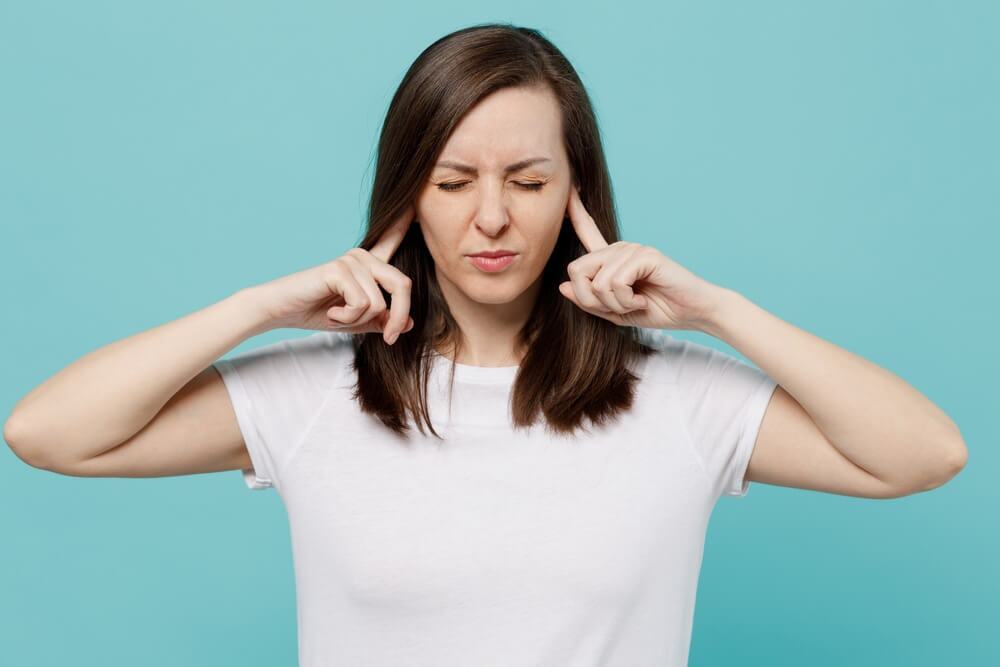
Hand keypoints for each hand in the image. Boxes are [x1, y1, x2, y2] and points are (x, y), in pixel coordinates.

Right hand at [251, 205, 415, 343]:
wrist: (280, 312)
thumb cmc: (316, 312)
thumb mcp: (356, 321)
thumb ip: (381, 320)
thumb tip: (410, 324)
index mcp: (370, 264)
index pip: (393, 239)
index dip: (406, 222)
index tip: (415, 199)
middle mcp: (363, 256)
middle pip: (403, 285)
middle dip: (398, 318)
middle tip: (389, 339)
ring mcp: (351, 260)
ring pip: (379, 303)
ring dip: (358, 321)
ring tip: (337, 315)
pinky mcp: (339, 268)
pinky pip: (363, 304)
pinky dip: (347, 318)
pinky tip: (330, 312)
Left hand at [559, 185, 725, 331]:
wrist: (692, 313)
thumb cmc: (658, 310)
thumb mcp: (615, 312)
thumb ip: (589, 301)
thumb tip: (563, 286)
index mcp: (612, 258)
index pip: (587, 230)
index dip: (575, 210)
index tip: (569, 186)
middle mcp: (619, 248)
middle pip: (576, 270)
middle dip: (591, 301)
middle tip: (619, 308)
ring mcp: (632, 249)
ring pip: (597, 283)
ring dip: (615, 304)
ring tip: (636, 302)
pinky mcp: (645, 255)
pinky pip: (615, 282)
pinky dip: (626, 300)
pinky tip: (642, 299)